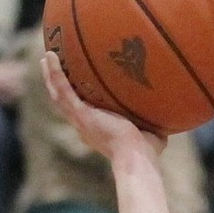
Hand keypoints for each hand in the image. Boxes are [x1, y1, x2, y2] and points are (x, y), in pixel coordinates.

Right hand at [40, 52, 163, 161]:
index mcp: (97, 129)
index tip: (76, 85)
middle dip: (57, 84)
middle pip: (65, 101)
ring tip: (47, 57)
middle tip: (52, 66)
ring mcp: (80, 120)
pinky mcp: (80, 114)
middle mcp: (85, 126)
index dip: (77, 98)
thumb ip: (153, 121)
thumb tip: (167, 111)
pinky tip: (51, 56)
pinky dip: (55, 73)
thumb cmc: (147, 151)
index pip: (83, 111)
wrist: (137, 157)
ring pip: (58, 94)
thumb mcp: (150, 131)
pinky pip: (63, 89)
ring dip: (51, 75)